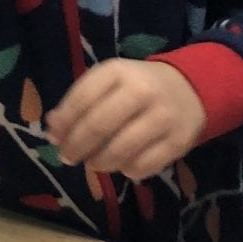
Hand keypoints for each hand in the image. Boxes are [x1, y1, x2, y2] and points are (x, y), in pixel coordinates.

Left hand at [45, 59, 205, 177]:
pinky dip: (126, 170)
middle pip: (98, 126)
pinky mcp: (178, 142)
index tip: (54, 138)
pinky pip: (143, 166)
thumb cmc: (137, 87)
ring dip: (99, 162)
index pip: (81, 99)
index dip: (63, 123)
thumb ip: (80, 101)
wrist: (189, 89)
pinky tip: (122, 165)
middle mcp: (142, 91)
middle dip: (76, 146)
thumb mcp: (108, 82)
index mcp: (119, 71)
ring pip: (120, 150)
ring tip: (93, 162)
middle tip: (67, 157)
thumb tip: (52, 129)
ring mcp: (163, 117)